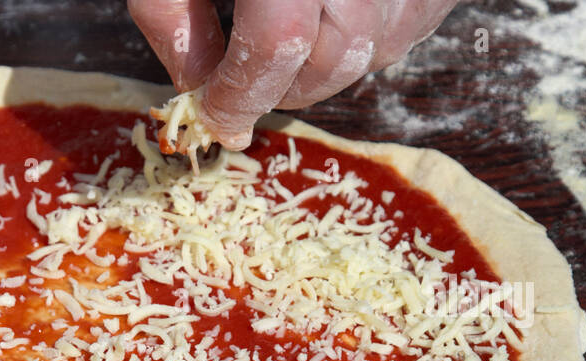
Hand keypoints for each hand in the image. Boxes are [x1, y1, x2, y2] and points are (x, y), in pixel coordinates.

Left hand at [129, 0, 459, 148]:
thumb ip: (170, 15)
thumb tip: (196, 91)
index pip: (274, 46)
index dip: (239, 95)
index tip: (213, 120)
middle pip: (334, 54)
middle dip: (282, 90)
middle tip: (243, 96)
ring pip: (380, 45)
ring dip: (326, 67)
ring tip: (287, 52)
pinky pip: (415, 20)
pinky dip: (377, 38)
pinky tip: (336, 25)